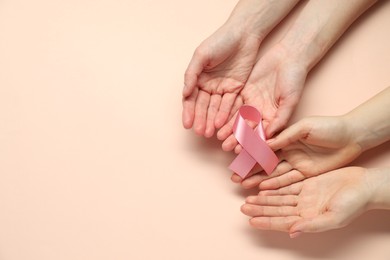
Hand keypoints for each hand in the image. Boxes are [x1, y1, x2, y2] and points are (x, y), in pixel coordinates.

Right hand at [182, 23, 260, 137]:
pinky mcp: (236, 89)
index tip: (187, 125)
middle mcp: (209, 85)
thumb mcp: (201, 55)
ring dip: (211, 120)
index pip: (191, 99)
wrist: (244, 34)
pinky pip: (230, 104)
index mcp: (198, 78)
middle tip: (200, 132)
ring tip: (208, 133)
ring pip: (216, 108)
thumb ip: (191, 75)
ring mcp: (223, 88)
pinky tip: (220, 124)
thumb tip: (185, 93)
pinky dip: (225, 114)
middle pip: (203, 106)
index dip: (189, 112)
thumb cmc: (220, 41)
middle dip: (201, 119)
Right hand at [232, 115, 362, 188]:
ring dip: (258, 178)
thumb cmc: (329, 127)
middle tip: (234, 177)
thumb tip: (265, 143)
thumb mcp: (305, 127)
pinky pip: (288, 180)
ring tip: (243, 184)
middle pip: (265, 161)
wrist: (352, 136)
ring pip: (273, 172)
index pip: (264, 146)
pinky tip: (262, 188)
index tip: (235, 159)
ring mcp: (296, 162)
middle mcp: (288, 150)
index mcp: (286, 137)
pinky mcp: (306, 173)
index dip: (250, 153)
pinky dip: (275, 184)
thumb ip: (285, 136)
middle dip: (249, 169)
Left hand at [241, 167, 372, 236]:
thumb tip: (292, 232)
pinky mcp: (307, 184)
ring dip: (264, 199)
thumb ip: (312, 225)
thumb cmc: (354, 204)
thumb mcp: (334, 217)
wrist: (364, 185)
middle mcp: (304, 209)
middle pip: (277, 210)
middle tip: (243, 207)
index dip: (266, 221)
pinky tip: (262, 187)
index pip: (282, 222)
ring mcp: (304, 196)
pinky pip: (286, 186)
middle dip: (260, 209)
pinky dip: (274, 187)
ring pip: (279, 198)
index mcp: (309, 219)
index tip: (251, 221)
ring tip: (248, 198)